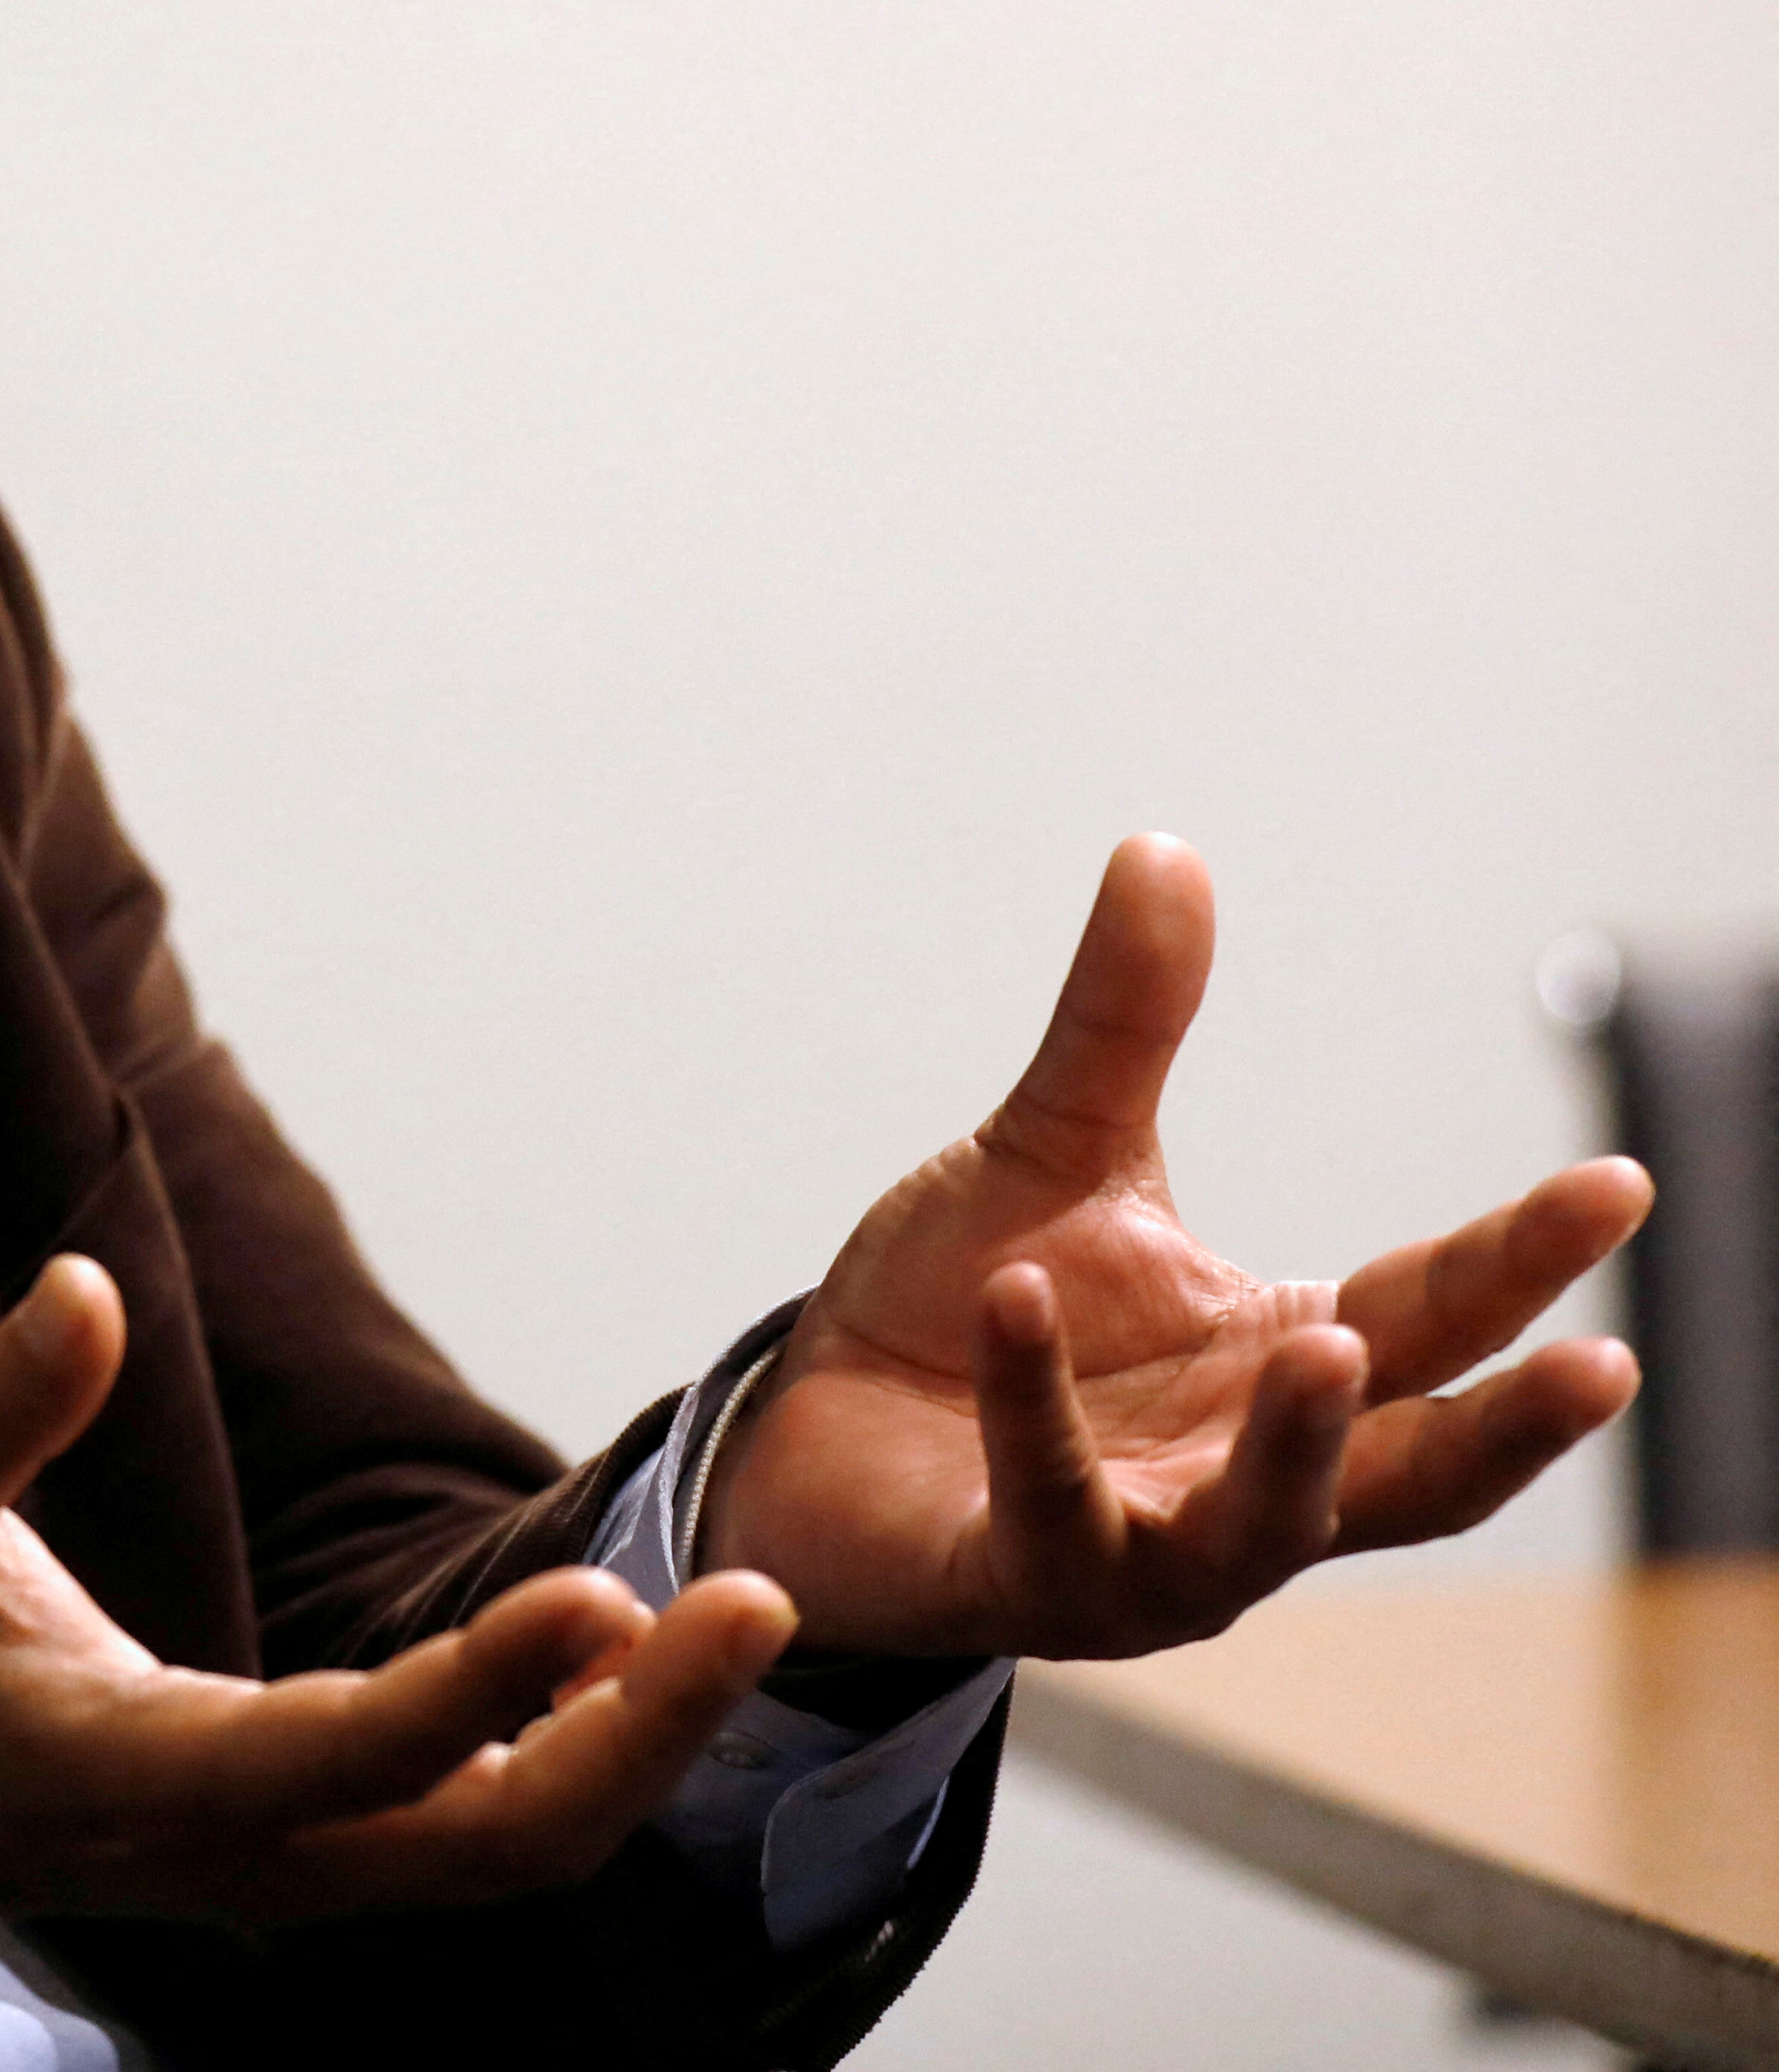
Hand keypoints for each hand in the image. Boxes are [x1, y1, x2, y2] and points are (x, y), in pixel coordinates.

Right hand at [0, 1254, 800, 1933]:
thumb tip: (83, 1284)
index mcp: (133, 1781)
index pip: (339, 1759)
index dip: (475, 1692)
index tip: (599, 1597)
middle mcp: (245, 1856)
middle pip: (490, 1844)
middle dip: (638, 1739)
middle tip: (754, 1603)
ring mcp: (293, 1870)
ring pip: (512, 1847)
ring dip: (636, 1745)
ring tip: (736, 1615)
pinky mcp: (322, 1845)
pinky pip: (484, 1819)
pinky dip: (583, 1744)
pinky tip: (639, 1647)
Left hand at [707, 834, 1652, 1659]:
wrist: (811, 1425)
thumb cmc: (959, 1314)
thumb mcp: (1054, 1155)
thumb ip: (1122, 1025)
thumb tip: (1165, 848)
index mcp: (1275, 1371)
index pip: (1432, 1319)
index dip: (1525, 1260)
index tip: (1619, 1182)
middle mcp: (1241, 1484)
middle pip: (1408, 1467)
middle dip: (1507, 1427)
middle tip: (1602, 1362)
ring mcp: (1142, 1555)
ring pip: (1259, 1529)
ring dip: (1298, 1447)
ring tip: (1324, 1346)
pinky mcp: (1018, 1581)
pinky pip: (1046, 1496)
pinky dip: (1035, 1401)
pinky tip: (1020, 1295)